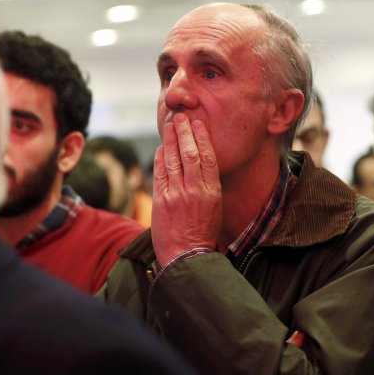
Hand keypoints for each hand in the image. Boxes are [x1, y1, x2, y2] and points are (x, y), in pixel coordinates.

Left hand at [152, 112, 221, 263]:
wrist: (187, 257)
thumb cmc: (202, 234)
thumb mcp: (213, 209)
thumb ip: (206, 188)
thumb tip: (199, 168)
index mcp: (212, 192)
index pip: (208, 158)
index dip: (202, 138)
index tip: (198, 124)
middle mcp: (196, 191)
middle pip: (191, 154)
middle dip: (185, 133)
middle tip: (180, 117)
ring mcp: (178, 195)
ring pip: (175, 160)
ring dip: (171, 140)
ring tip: (169, 126)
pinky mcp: (162, 201)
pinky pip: (161, 174)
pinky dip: (161, 159)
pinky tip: (161, 148)